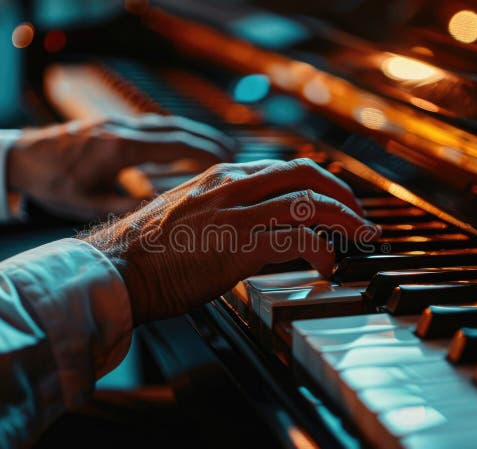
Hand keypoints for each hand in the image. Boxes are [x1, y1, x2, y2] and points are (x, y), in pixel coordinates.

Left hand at [7, 114, 233, 219]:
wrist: (20, 158)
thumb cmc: (51, 183)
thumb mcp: (88, 203)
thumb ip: (126, 206)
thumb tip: (161, 213)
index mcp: (119, 149)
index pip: (173, 146)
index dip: (204, 152)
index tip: (227, 160)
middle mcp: (121, 130)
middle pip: (175, 129)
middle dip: (207, 139)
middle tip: (233, 152)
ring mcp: (115, 123)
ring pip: (163, 123)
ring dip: (191, 134)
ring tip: (214, 147)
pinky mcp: (109, 124)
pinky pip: (148, 125)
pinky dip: (170, 133)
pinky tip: (179, 144)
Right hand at [82, 158, 378, 324]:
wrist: (116, 270)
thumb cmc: (146, 252)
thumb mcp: (189, 215)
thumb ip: (223, 212)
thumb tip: (257, 227)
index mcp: (220, 177)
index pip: (284, 167)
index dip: (318, 183)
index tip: (334, 201)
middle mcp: (231, 186)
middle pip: (305, 174)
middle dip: (341, 194)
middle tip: (358, 217)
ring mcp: (235, 214)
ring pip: (310, 203)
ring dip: (345, 220)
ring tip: (360, 239)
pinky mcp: (238, 245)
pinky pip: (298, 239)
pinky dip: (323, 251)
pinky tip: (328, 267)